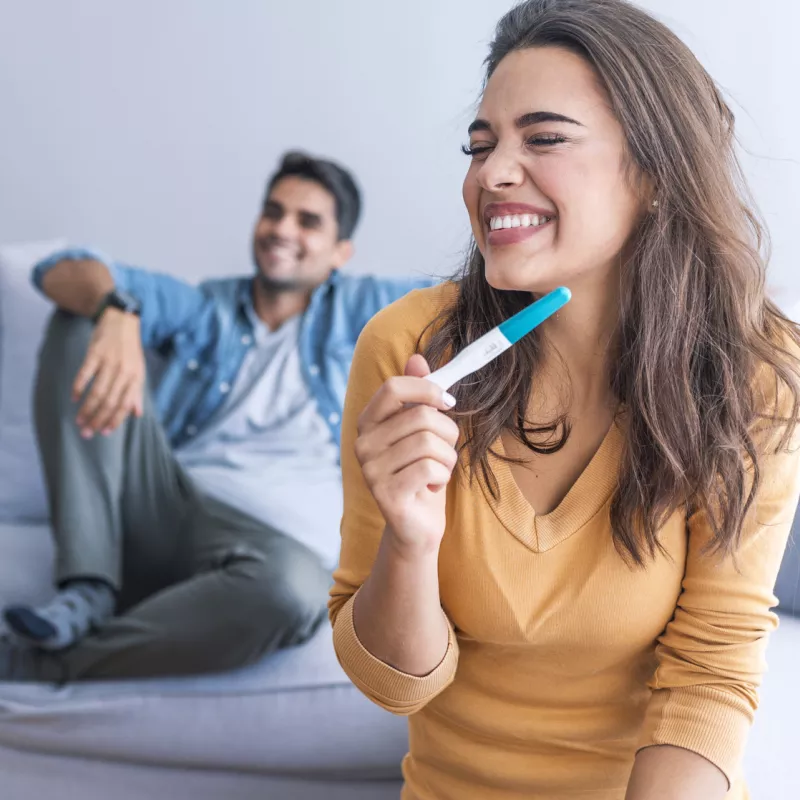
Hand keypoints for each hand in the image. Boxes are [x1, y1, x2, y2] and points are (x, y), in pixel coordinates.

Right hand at [73, 308, 145, 437]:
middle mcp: (124, 372)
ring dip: (87, 409)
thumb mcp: (138, 370)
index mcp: (136, 378)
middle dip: (98, 420)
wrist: (122, 320)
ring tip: (79, 421)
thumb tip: (137, 414)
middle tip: (86, 433)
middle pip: (110, 402)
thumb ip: (137, 393)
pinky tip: (74, 399)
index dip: (115, 420)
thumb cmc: (130, 349)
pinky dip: (79, 388)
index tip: (104, 432)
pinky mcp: (95, 353)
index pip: (125, 405)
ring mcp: (109, 362)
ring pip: (97, 392)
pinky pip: (85, 374)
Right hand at [355, 354, 458, 557]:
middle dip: (448, 433)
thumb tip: (417, 358)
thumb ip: (419, 395)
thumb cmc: (422, 471)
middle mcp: (362, 444)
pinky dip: (442, 476)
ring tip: (438, 471)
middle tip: (446, 450)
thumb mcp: (423, 430)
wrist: (418, 523)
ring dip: (448, 458)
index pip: (393, 388)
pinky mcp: (385, 494)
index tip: (448, 402)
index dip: (426, 389)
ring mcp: (370, 470)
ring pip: (429, 443)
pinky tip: (432, 486)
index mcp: (368, 422)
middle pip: (421, 417)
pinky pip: (430, 468)